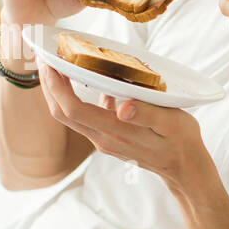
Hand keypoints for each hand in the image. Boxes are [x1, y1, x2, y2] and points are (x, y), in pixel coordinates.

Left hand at [35, 59, 207, 189]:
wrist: (184, 169)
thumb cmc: (181, 142)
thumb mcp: (172, 123)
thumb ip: (148, 114)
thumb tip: (122, 107)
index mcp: (115, 131)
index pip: (73, 108)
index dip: (56, 86)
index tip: (49, 63)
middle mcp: (103, 138)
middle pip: (62, 112)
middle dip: (49, 85)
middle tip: (44, 58)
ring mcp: (104, 140)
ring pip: (70, 116)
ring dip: (59, 91)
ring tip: (58, 65)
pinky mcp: (108, 138)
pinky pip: (83, 117)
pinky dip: (75, 97)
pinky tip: (85, 79)